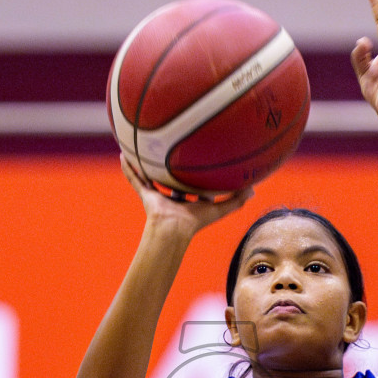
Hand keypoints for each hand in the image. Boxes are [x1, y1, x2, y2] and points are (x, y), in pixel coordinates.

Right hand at [120, 154, 250, 236]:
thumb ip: (236, 200)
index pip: (194, 186)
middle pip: (173, 179)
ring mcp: (158, 196)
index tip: (203, 161)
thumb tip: (254, 189)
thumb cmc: (195, 222)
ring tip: (145, 148)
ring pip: (152, 177)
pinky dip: (129, 169)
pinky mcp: (146, 195)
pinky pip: (135, 179)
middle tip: (176, 149)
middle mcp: (173, 197)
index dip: (198, 176)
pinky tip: (123, 155)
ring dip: (148, 165)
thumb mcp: (219, 209)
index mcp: (188, 201)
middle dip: (174, 168)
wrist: (173, 230)